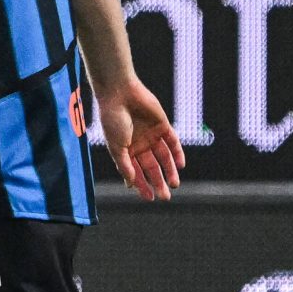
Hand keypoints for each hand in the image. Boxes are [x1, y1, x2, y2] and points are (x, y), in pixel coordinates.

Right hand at [94, 75, 184, 201]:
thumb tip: (131, 183)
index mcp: (126, 150)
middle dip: (158, 182)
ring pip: (164, 157)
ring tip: (174, 184)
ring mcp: (152, 135)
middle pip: (151, 167)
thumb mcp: (116, 146)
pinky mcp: (163, 125)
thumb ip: (124, 165)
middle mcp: (139, 144)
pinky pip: (173, 142)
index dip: (142, 185)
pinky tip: (180, 165)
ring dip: (169, 171)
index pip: (136, 172)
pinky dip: (177, 154)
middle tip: (165, 196)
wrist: (119, 93)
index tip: (149, 198)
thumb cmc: (112, 119)